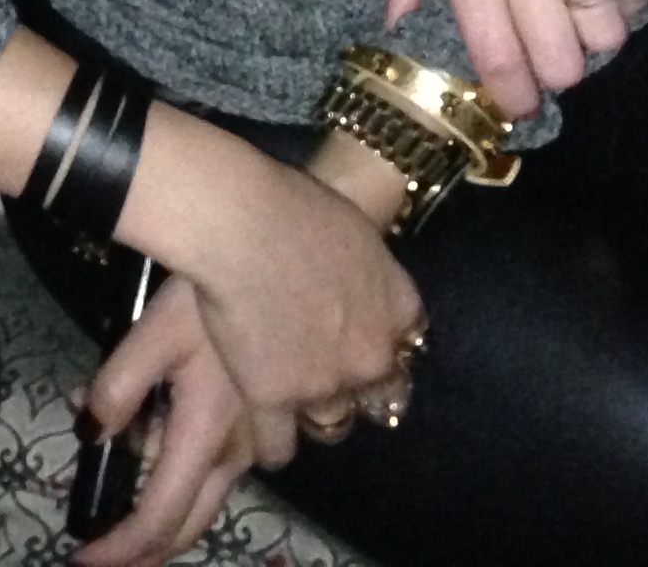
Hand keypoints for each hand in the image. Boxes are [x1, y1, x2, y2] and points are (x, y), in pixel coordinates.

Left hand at [74, 276, 278, 566]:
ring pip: (212, 493)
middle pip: (191, 525)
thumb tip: (91, 432)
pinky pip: (232, 460)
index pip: (158, 518)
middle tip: (112, 554)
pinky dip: (195, 462)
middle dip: (149, 549)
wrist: (279, 258)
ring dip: (172, 499)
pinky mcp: (275, 415)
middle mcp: (238, 451)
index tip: (85, 563)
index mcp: (203, 435)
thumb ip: (116, 389)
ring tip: (130, 470)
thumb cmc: (210, 292)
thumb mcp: (150, 334)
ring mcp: (262, 437)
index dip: (120, 549)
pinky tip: (169, 421)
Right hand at [166, 136, 424, 434]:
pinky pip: (279, 441)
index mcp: (398, 307)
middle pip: (375, 395)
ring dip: (314, 414)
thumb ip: (368, 273)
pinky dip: (271, 438)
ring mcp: (327, 383)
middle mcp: (373, 355)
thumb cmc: (291, 205)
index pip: (406, 349)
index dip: (379, 351)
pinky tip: (260, 429)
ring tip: (290, 407)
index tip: (357, 347)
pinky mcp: (277, 399)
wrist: (242, 225)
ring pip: (331, 424)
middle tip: (321, 377)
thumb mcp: (355, 231)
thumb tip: (354, 284)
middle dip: (353, 389)